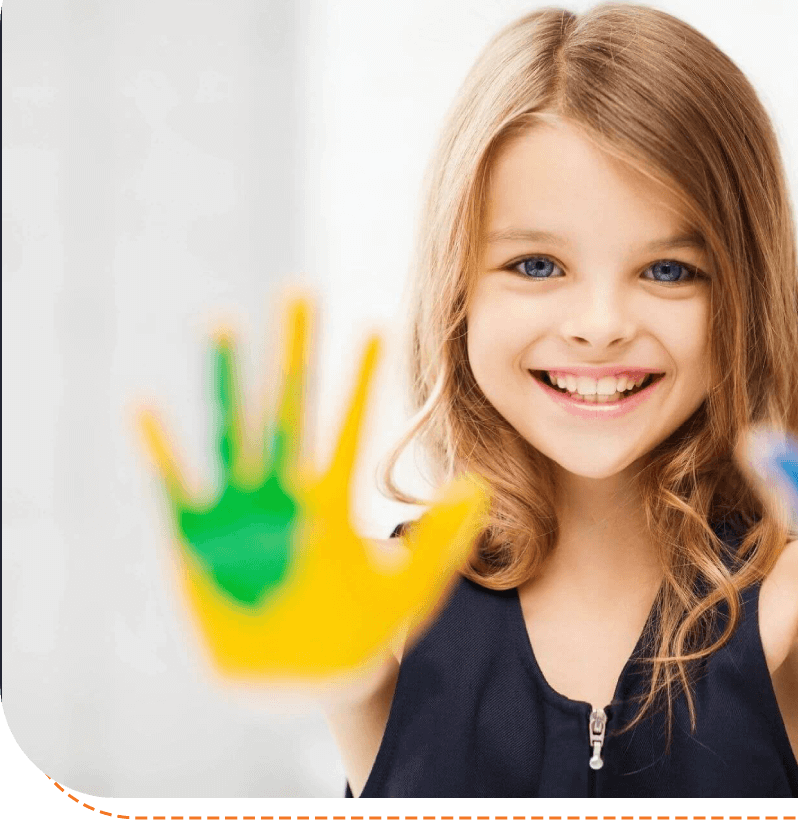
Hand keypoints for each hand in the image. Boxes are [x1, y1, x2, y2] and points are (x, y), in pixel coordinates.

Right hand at [135, 293, 490, 690]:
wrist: (306, 679)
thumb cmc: (362, 632)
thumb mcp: (413, 588)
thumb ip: (443, 540)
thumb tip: (479, 484)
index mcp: (333, 498)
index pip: (349, 424)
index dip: (362, 378)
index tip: (377, 326)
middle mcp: (285, 492)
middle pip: (291, 407)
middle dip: (295, 351)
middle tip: (299, 290)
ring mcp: (240, 511)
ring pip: (234, 431)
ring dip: (229, 378)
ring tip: (226, 324)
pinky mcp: (196, 539)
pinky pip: (176, 486)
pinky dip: (161, 449)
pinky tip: (146, 406)